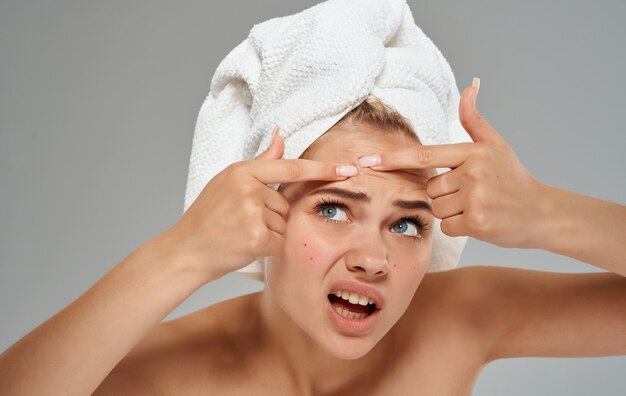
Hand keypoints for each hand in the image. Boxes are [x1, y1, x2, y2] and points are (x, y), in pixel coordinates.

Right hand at [163, 129, 357, 281]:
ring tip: (240, 233)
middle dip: (271, 215)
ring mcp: (253, 214)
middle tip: (241, 222)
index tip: (347, 169)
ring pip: (284, 224)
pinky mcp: (258, 238)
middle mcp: (249, 189)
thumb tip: (280, 136)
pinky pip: (280, 241)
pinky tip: (244, 245)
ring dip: (269, 231)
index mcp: (242, 171)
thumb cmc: (207, 217)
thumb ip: (260, 163)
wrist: (186, 251)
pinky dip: (268, 247)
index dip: (322, 170)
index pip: (291, 168)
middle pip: (286, 203)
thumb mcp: (227, 182)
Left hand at [359, 82, 546, 248]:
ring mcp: (474, 198)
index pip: (424, 155)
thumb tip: (470, 85)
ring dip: (452, 212)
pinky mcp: (476, 223)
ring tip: (478, 206)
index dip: (393, 159)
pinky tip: (480, 221)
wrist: (543, 212)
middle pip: (430, 188)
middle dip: (445, 195)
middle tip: (472, 194)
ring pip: (437, 209)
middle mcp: (472, 173)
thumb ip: (474, 119)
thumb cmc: (514, 178)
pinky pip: (447, 227)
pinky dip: (460, 228)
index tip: (368, 161)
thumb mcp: (496, 145)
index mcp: (472, 152)